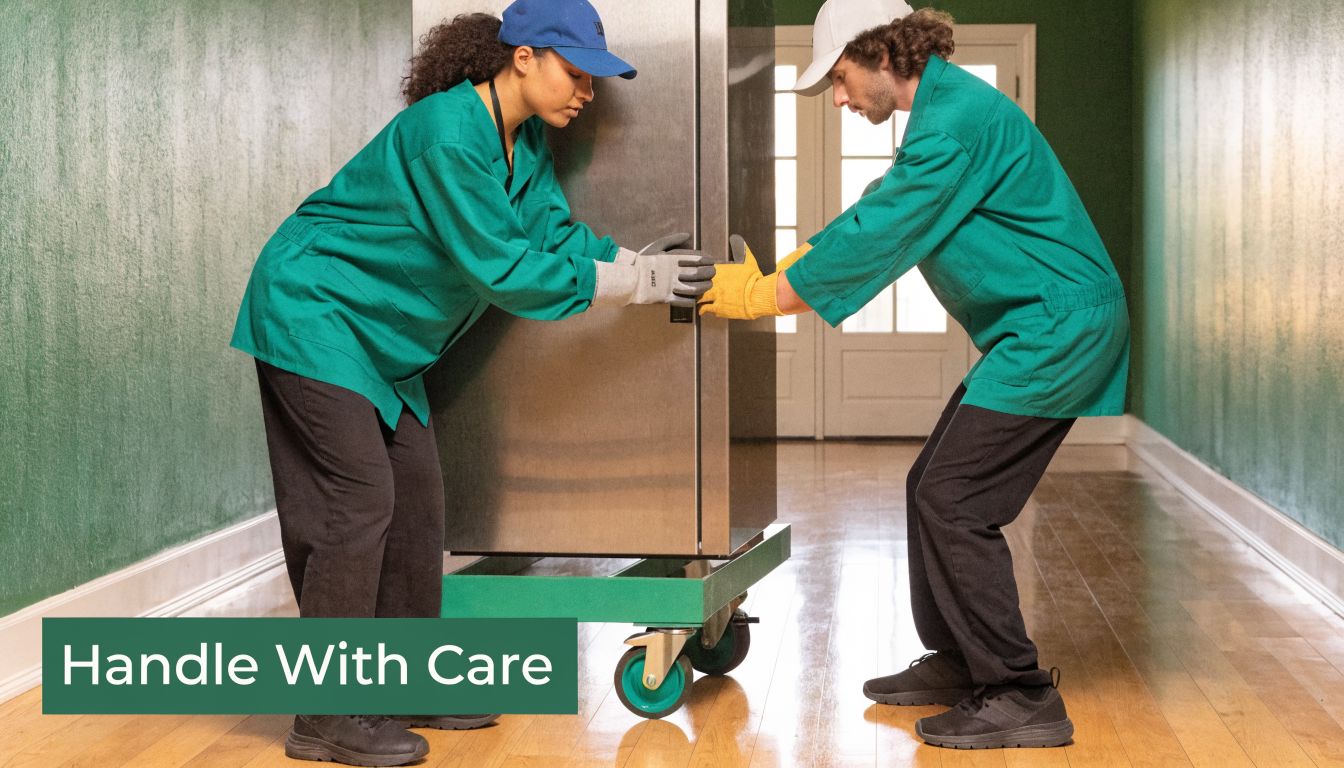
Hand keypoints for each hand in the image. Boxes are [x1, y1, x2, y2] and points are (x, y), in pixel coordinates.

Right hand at [592, 233, 715, 307]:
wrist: (629, 279)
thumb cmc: (643, 261)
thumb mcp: (656, 246)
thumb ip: (672, 239)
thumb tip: (688, 235)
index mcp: (674, 258)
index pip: (698, 258)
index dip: (708, 260)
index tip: (711, 261)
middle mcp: (675, 272)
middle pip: (701, 273)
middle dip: (710, 273)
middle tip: (712, 273)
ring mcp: (672, 286)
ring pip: (697, 288)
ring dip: (705, 286)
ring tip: (708, 285)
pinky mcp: (668, 298)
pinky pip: (686, 301)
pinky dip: (693, 299)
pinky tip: (695, 297)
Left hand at [697, 235, 781, 319]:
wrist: (759, 295)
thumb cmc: (753, 278)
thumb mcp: (747, 260)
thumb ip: (740, 248)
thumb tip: (736, 237)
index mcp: (718, 270)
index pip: (698, 270)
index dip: (696, 274)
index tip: (696, 276)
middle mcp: (713, 283)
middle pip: (694, 285)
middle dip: (693, 287)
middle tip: (693, 289)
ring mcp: (715, 296)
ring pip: (698, 298)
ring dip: (698, 300)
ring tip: (698, 300)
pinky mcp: (718, 309)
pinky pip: (705, 309)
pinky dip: (704, 310)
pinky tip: (704, 310)